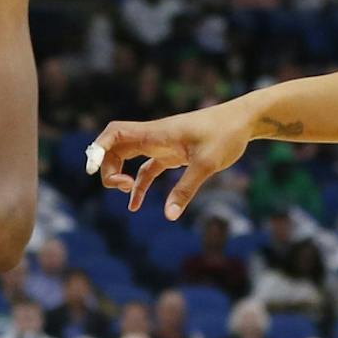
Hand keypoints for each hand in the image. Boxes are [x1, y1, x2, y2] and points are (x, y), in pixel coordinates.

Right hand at [86, 98, 253, 219]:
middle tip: (121, 187)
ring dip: (119, 175)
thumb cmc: (226, 135)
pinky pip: (146, 169)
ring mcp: (161, 145)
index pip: (115, 133)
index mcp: (156, 133)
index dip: (98, 149)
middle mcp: (153, 136)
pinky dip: (138, 185)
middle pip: (114, 147)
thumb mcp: (207, 164)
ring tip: (128, 196)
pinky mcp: (171, 154)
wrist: (244, 121)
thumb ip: (186, 189)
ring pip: (127, 157)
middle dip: (107, 167)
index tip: (94, 169)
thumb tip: (169, 216)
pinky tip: (136, 204)